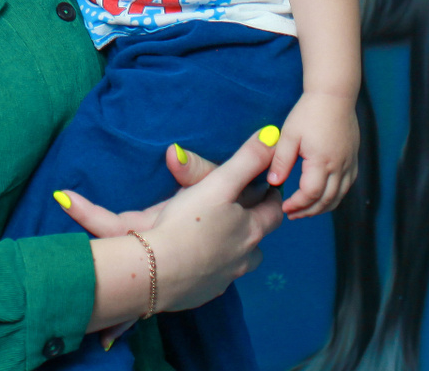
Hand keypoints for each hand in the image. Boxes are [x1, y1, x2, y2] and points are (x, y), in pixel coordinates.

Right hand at [58, 128, 285, 326]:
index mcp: (251, 230)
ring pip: (238, 264)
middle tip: (241, 212)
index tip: (267, 187)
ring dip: (233, 250)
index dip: (271, 197)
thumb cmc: (189, 222)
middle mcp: (243, 258)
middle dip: (253, 227)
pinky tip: (193, 259)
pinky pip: (213, 279)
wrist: (156, 271)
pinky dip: (208, 268)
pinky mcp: (202, 293)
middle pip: (259, 243)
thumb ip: (245, 160)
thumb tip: (272, 135)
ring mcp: (223, 279)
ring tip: (217, 237)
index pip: (273, 211)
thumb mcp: (218, 183)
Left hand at [268, 91, 357, 216]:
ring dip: (323, 207)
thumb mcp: (289, 135)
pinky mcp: (353, 158)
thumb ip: (281, 161)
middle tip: (294, 214)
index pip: (311, 194)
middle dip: (309, 211)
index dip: (297, 205)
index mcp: (322, 162)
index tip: (285, 207)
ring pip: (340, 196)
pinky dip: (336, 196)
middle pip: (327, 200)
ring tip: (307, 210)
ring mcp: (349, 163)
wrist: (334, 94)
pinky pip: (347, 185)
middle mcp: (339, 166)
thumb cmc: (309, 112)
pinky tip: (324, 195)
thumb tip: (273, 182)